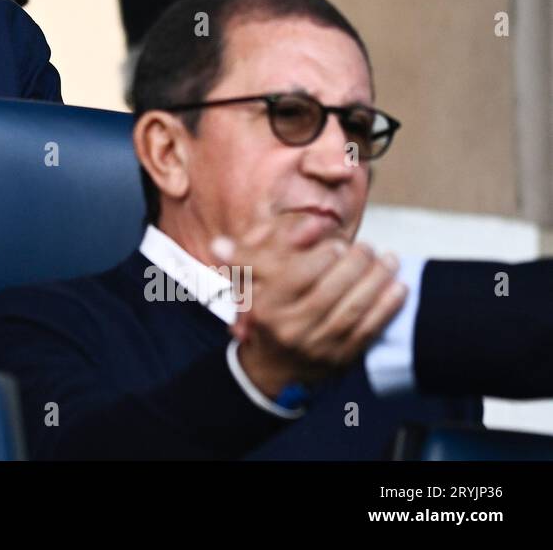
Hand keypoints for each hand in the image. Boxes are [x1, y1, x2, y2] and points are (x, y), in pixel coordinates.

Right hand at [213, 217, 405, 396]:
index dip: (321, 258)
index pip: (296, 277)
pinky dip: (387, 308)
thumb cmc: (266, 319)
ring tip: (389, 260)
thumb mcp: (249, 290)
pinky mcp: (342, 360)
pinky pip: (368, 330)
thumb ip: (245, 260)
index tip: (338, 244)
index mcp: (266, 309)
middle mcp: (290, 329)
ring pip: (352, 310)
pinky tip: (399, 288)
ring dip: (376, 282)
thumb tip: (218, 244)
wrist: (273, 373)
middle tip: (369, 248)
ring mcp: (318, 347)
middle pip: (329, 292)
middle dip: (354, 265)